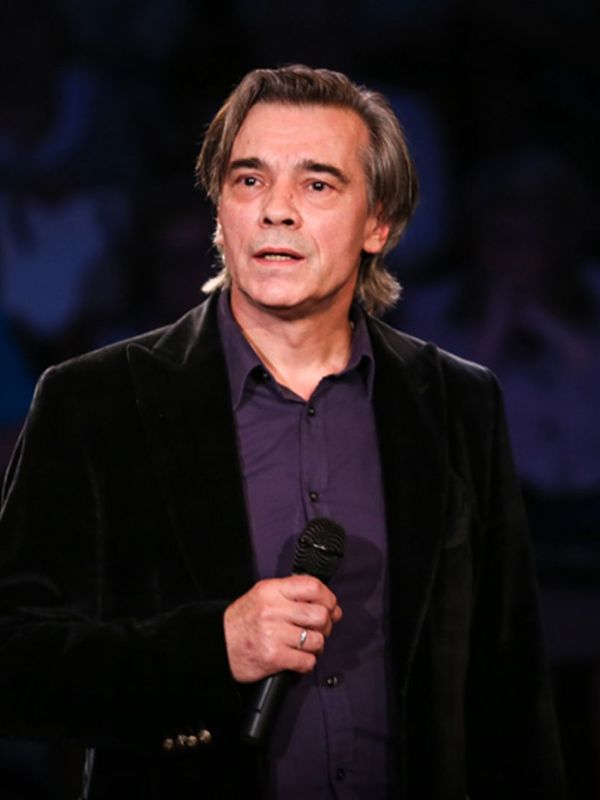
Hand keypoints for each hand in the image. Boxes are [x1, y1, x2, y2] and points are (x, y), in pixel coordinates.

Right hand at [223, 575, 342, 682]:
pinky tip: (297, 658)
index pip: (312, 586)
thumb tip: (331, 606)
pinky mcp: (273, 657)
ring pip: (316, 640)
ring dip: (316, 646)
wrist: (217, 645)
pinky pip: (306, 661)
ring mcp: (273, 634)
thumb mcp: (263, 596)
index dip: (328, 597)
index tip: (330, 606)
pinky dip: (306, 662)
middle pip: (319, 615)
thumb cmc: (243, 621)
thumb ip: (293, 595)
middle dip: (325, 625)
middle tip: (318, 629)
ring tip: (305, 645)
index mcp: (271, 590)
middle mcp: (273, 609)